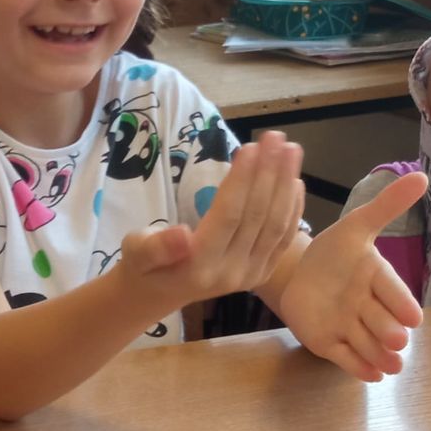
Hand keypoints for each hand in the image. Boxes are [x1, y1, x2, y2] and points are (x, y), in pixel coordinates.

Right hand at [118, 131, 305, 310]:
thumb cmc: (143, 265)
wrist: (158, 294)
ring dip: (285, 185)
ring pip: (275, 225)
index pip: (228, 216)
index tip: (251, 147)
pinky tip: (295, 180)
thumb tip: (183, 236)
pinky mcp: (261, 274)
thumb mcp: (135, 253)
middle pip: (257, 217)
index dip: (242, 181)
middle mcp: (230, 273)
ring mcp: (250, 275)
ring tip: (289, 149)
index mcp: (198, 266)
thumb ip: (156, 247)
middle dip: (269, 173)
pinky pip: (283, 239)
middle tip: (274, 137)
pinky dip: (292, 208)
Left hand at [276, 169, 428, 381]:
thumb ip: (387, 206)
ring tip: (392, 366)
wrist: (299, 272)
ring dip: (379, 355)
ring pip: (366, 343)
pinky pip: (345, 358)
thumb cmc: (335, 251)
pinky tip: (371, 376)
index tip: (415, 317)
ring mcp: (349, 327)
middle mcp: (367, 307)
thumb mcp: (357, 226)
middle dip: (389, 332)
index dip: (402, 304)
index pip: (393, 292)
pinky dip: (357, 367)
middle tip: (399, 341)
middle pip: (380, 322)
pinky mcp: (329, 343)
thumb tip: (421, 176)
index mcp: (377, 279)